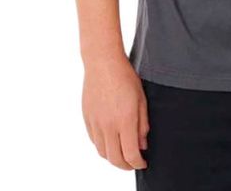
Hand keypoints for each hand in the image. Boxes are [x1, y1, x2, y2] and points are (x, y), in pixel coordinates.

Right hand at [81, 54, 148, 170]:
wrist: (103, 63)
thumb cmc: (126, 77)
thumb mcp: (142, 99)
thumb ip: (142, 124)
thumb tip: (142, 145)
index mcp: (125, 120)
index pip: (131, 154)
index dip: (138, 163)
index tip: (143, 163)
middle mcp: (108, 125)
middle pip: (115, 158)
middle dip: (126, 166)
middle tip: (134, 163)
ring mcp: (96, 123)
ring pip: (103, 153)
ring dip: (113, 158)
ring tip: (123, 154)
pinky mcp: (87, 119)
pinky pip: (94, 141)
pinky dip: (103, 147)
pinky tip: (111, 142)